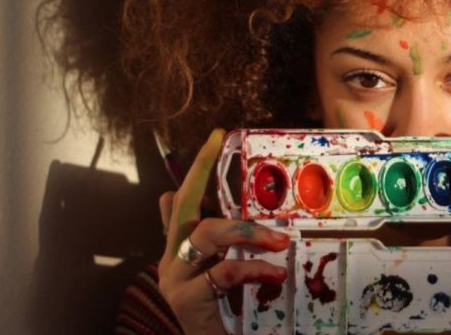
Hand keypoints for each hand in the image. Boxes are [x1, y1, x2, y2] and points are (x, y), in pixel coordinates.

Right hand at [157, 129, 290, 334]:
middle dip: (203, 172)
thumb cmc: (223, 313)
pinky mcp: (185, 298)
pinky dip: (253, 268)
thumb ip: (213, 241)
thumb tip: (181, 199)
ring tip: (280, 244)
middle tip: (223, 144)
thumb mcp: (220, 270)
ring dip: (248, 233)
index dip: (198, 167)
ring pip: (207, 234)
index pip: (185, 200)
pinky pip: (223, 271)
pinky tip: (274, 274)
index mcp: (180, 249)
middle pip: (186, 206)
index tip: (216, 136)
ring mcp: (174, 278)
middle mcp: (170, 259)